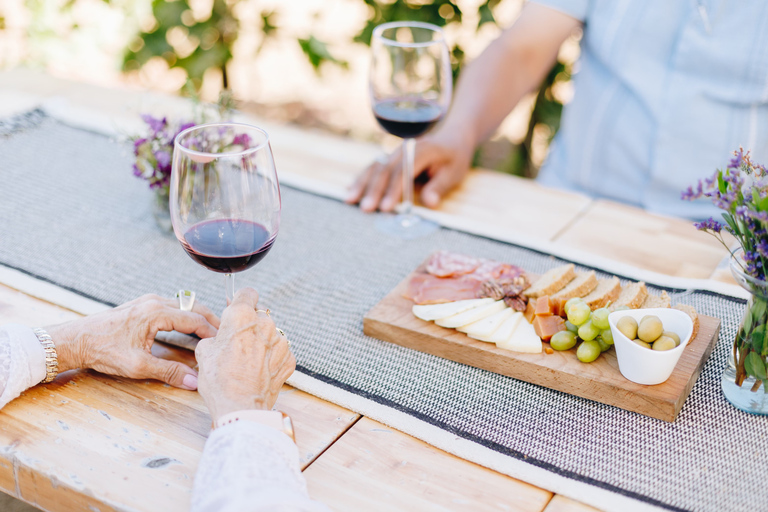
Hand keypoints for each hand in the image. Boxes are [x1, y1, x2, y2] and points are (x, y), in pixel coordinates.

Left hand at [46, 294, 218, 389]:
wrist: (76, 340)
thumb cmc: (103, 351)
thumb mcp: (138, 365)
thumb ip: (169, 372)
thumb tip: (194, 382)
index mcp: (156, 312)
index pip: (195, 319)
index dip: (213, 332)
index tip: (225, 343)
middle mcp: (155, 302)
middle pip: (194, 307)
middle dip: (212, 321)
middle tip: (227, 334)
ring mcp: (148, 301)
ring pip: (185, 305)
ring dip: (200, 317)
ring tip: (212, 333)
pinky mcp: (143, 305)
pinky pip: (173, 306)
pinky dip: (187, 316)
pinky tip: (190, 329)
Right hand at [195, 288, 294, 421]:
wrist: (241, 408)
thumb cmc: (220, 381)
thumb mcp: (204, 352)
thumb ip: (216, 335)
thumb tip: (220, 336)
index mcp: (242, 316)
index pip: (247, 293)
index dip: (240, 299)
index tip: (237, 306)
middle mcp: (265, 324)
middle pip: (259, 315)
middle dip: (249, 325)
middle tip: (236, 343)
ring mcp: (280, 342)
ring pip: (270, 334)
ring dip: (261, 342)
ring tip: (246, 361)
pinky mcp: (289, 358)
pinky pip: (279, 351)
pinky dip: (270, 358)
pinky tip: (258, 371)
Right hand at [345, 131, 473, 212]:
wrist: (452, 138)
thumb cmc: (454, 158)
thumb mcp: (454, 173)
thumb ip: (440, 187)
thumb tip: (430, 204)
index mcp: (422, 151)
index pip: (404, 171)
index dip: (394, 190)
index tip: (386, 208)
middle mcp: (405, 149)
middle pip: (385, 169)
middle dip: (374, 190)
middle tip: (365, 209)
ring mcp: (395, 152)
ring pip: (375, 167)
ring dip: (362, 184)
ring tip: (349, 200)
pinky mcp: (390, 158)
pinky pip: (373, 167)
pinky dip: (362, 179)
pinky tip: (350, 191)